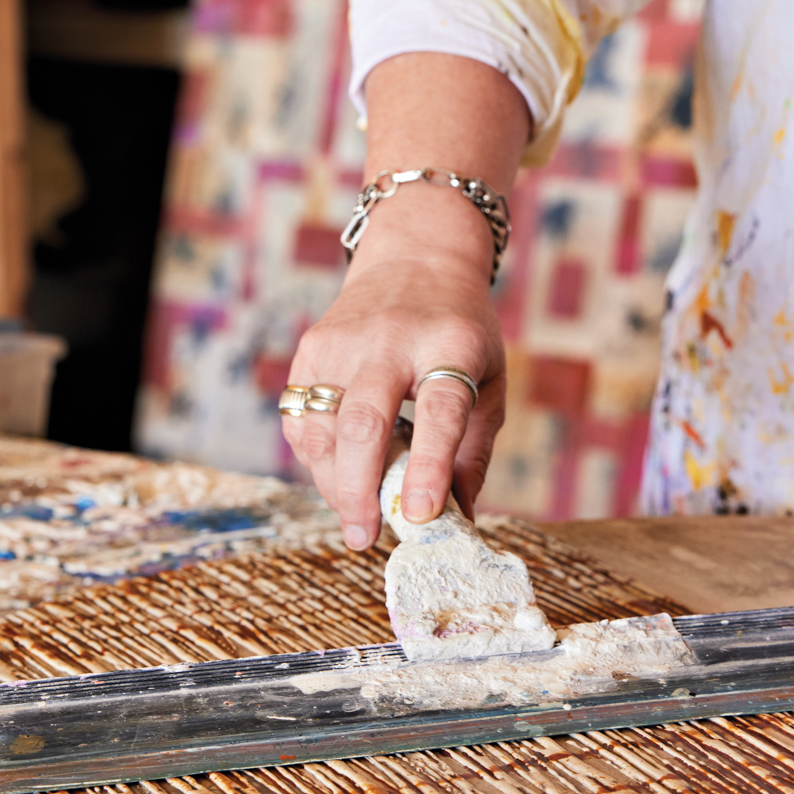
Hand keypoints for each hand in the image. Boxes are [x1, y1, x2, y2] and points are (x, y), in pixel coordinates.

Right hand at [283, 50, 528, 548]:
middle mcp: (392, 340)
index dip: (431, 467)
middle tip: (366, 536)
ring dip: (336, 483)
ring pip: (325, 429)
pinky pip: (304, 420)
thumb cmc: (460, 333)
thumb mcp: (490, 383)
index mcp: (451, 345)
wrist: (417, 258)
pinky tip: (338, 475)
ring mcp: (344, 342)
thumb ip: (473, 453)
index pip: (439, 413)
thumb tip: (455, 521)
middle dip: (359, 489)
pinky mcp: (312, 348)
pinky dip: (318, 459)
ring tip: (358, 515)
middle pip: (364, 422)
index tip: (422, 515)